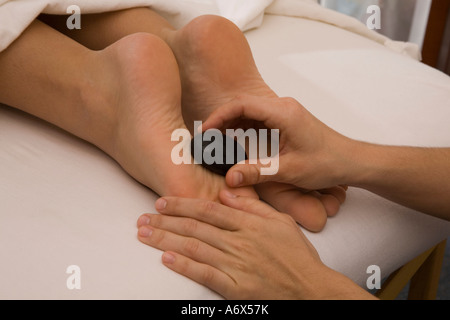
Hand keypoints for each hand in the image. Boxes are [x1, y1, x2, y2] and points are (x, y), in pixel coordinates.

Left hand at [136, 192, 373, 299]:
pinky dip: (184, 266)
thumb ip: (253, 207)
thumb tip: (227, 193)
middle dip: (165, 221)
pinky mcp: (236, 289)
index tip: (162, 201)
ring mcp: (237, 265)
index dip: (182, 205)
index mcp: (250, 224)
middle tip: (142, 217)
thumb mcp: (281, 222)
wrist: (311, 289)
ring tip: (144, 234)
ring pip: (194, 248)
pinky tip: (165, 259)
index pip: (209, 210)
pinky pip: (205, 275)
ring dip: (166, 241)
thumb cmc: (297, 255)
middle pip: (195, 228)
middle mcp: (240, 242)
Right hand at [202, 95, 352, 190]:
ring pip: (249, 112)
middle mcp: (283, 107)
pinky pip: (258, 119)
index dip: (219, 116)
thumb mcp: (290, 170)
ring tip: (216, 142)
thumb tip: (229, 177)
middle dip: (222, 121)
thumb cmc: (327, 163)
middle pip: (243, 106)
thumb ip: (258, 172)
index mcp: (283, 113)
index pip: (242, 105)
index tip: (205, 131)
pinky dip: (243, 128)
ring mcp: (285, 112)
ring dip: (232, 124)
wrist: (351, 161)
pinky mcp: (286, 121)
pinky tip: (235, 142)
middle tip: (207, 139)